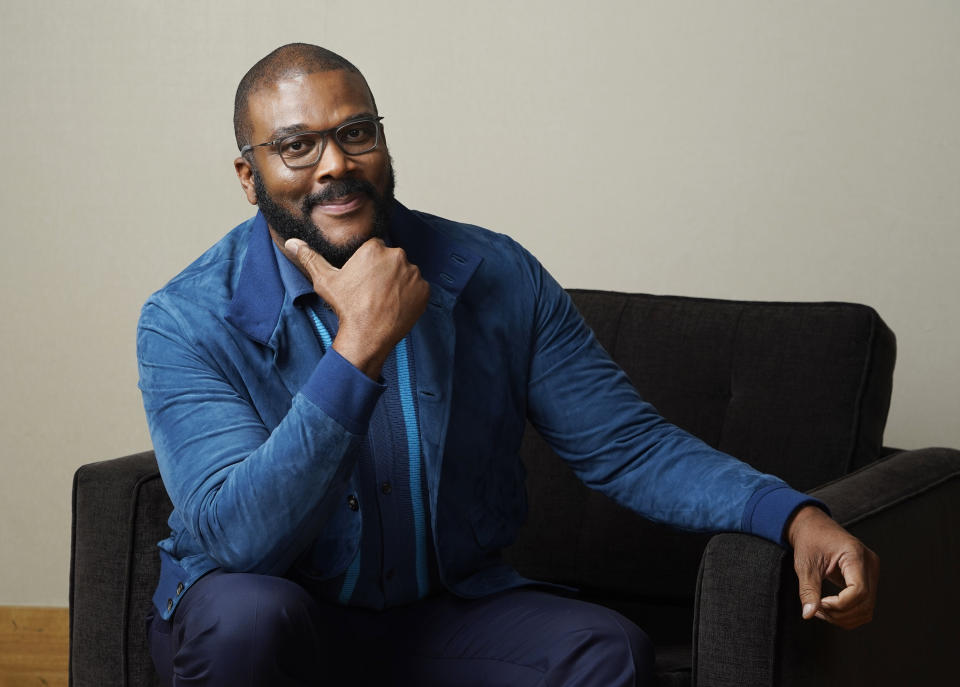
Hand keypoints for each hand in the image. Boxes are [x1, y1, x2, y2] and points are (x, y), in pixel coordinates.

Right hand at [282, 238, 429, 377]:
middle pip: (391, 260)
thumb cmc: (346, 307)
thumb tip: (292, 242)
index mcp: (374, 248)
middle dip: (384, 273)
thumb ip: (310, 258)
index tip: (362, 281)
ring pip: (405, 273)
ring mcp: (413, 273)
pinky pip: (418, 288)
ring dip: (398, 283)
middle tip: (372, 292)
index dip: (368, 266)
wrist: (367, 335)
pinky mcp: (424, 290)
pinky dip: (410, 296)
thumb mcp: (325, 281)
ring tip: (384, 300)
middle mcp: (397, 255)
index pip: (374, 250)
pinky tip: (396, 306)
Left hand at [787, 505, 878, 628]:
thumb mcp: (805, 565)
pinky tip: (830, 608)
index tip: (820, 604)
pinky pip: (864, 605)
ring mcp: (872, 572)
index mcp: (855, 554)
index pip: (859, 590)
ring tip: (821, 609)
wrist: (813, 527)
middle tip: (816, 609)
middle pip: (865, 603)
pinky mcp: (868, 579)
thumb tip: (808, 614)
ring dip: (844, 617)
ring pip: (867, 609)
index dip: (840, 604)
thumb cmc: (809, 540)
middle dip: (840, 614)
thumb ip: (808, 590)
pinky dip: (848, 613)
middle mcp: (870, 564)